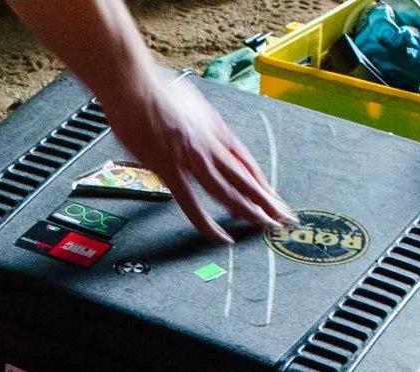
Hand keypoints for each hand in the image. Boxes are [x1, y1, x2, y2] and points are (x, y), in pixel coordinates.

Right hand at [94, 64, 292, 242]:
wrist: (135, 87)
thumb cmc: (155, 90)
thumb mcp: (191, 102)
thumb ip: (200, 120)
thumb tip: (199, 124)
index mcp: (215, 129)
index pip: (246, 162)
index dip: (261, 182)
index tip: (272, 196)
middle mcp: (211, 146)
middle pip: (246, 179)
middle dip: (268, 201)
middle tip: (284, 218)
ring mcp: (194, 160)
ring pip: (230, 192)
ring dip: (250, 212)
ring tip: (266, 227)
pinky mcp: (172, 171)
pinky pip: (193, 205)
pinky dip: (209, 224)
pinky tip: (222, 237)